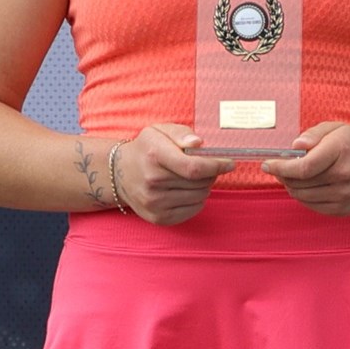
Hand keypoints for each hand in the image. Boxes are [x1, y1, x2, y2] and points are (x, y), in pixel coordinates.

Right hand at [116, 124, 233, 224]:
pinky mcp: (158, 218)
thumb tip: (199, 144)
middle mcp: (152, 181)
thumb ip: (181, 133)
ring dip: (204, 186)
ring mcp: (154, 203)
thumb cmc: (146, 149)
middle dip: (211, 174)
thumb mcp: (159, 131)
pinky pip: (193, 210)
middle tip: (207, 167)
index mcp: (154, 156)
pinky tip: (187, 190)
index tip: (229, 163)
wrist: (120, 173)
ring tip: (193, 177)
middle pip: (200, 183)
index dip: (217, 166)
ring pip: (200, 196)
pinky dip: (197, 200)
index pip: (194, 167)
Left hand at [262, 123, 349, 215]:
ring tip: (292, 176)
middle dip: (283, 175)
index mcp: (341, 150)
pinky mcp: (343, 209)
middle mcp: (344, 175)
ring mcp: (345, 195)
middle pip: (300, 183)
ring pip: (303, 196)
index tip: (267, 164)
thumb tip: (295, 147)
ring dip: (291, 186)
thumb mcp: (336, 129)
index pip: (303, 166)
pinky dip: (303, 197)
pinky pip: (312, 206)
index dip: (281, 167)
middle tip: (279, 168)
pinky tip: (305, 186)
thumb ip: (313, 134)